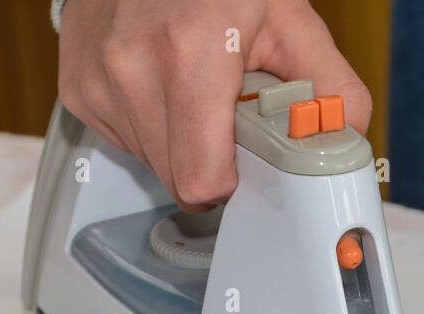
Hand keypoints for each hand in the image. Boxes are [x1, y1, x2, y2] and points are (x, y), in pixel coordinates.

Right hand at [57, 0, 371, 211]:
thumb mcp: (288, 20)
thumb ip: (334, 89)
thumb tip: (346, 142)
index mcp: (190, 51)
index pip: (202, 180)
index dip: (230, 184)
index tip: (245, 163)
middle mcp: (133, 66)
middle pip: (178, 180)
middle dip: (210, 162)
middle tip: (224, 115)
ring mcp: (98, 79)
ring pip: (152, 165)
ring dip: (179, 144)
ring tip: (192, 90)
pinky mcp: (77, 88)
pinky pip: (125, 142)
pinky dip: (151, 125)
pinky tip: (161, 84)